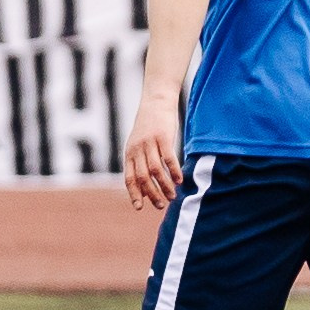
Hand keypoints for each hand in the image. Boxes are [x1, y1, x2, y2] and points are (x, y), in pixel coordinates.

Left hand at [123, 93, 183, 210]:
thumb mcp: (138, 144)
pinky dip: (174, 171)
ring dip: (164, 185)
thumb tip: (144, 188)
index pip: (130, 178)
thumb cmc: (149, 127)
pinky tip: (180, 180)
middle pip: (143, 177)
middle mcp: (137, 149)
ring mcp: (150, 143)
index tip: (140, 207)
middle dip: (152, 193)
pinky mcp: (163, 137)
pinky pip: (168, 158)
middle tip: (162, 205)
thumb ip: (139, 163)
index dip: (134, 194)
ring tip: (173, 195)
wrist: (156, 102)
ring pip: (155, 170)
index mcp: (130, 153)